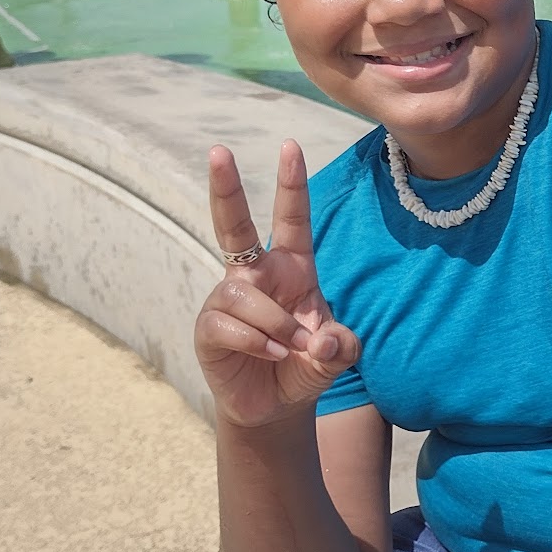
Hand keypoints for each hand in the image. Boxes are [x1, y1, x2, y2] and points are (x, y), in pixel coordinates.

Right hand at [194, 139, 360, 428]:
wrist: (276, 405)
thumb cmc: (306, 365)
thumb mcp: (336, 356)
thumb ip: (342, 346)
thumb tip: (323, 340)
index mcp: (291, 269)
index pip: (291, 220)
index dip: (291, 185)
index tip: (291, 146)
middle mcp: (255, 276)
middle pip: (234, 225)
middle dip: (227, 189)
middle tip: (219, 151)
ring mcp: (228, 300)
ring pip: (244, 294)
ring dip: (274, 324)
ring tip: (288, 348)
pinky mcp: (209, 328)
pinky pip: (228, 324)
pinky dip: (256, 341)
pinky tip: (269, 354)